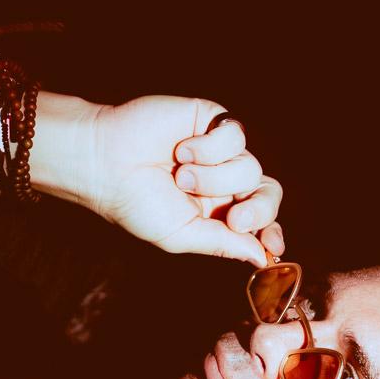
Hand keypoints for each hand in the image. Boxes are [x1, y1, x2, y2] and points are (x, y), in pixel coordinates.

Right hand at [85, 97, 283, 265]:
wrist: (107, 163)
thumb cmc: (137, 203)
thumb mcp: (182, 235)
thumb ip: (222, 243)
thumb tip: (260, 258)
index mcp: (218, 209)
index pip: (259, 219)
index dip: (270, 232)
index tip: (272, 246)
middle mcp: (224, 180)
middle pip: (268, 193)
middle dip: (258, 210)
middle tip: (235, 219)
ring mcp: (220, 150)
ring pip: (249, 168)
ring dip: (213, 178)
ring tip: (179, 175)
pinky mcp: (213, 120)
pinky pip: (234, 137)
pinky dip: (208, 148)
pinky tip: (182, 149)